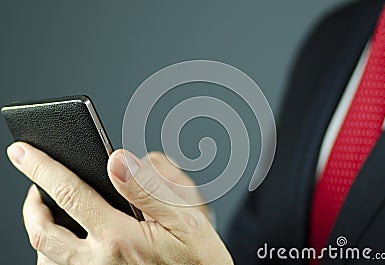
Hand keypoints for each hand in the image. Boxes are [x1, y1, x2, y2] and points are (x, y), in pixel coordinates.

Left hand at [7, 142, 232, 264]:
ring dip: (39, 230)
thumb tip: (117, 161)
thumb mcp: (185, 218)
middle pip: (43, 232)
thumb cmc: (198, 257)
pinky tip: (65, 240)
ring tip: (46, 210)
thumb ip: (149, 189)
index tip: (23, 151)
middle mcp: (100, 261)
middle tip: (33, 186)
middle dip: (30, 203)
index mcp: (121, 238)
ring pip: (45, 257)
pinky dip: (51, 254)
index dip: (42, 168)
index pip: (70, 193)